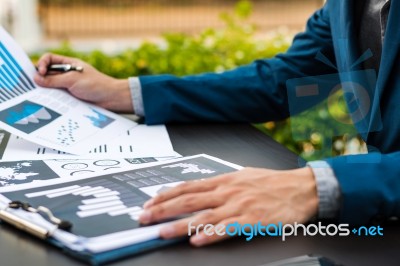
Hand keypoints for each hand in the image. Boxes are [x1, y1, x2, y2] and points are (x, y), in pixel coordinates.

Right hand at [34, 53, 132, 111]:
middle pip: (48, 73)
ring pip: (51, 87)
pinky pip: (58, 97)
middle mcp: (68, 74)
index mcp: (69, 64)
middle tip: (37, 86)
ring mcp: (69, 86)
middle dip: (41, 79)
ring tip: (45, 95)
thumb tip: (36, 79)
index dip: (42, 64)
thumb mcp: (73, 80)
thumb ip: (54, 80)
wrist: (111, 99)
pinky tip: (51, 103)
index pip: (49, 59)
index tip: (41, 72)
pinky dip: (53, 100)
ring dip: (47, 91)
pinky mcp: (71, 97)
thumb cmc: (96, 85)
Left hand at [139, 167, 317, 245]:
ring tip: (163, 232)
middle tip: (145, 217)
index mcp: (224, 181)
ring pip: (204, 216)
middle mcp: (227, 192)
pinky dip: (211, 234)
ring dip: (180, 225)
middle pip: (189, 200)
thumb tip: (200, 189)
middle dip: (163, 209)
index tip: (150, 202)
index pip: (187, 187)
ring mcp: (239, 206)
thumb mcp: (242, 176)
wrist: (301, 188)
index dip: (166, 195)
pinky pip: (228, 228)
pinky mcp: (253, 220)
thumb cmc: (272, 183)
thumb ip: (220, 184)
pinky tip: (198, 240)